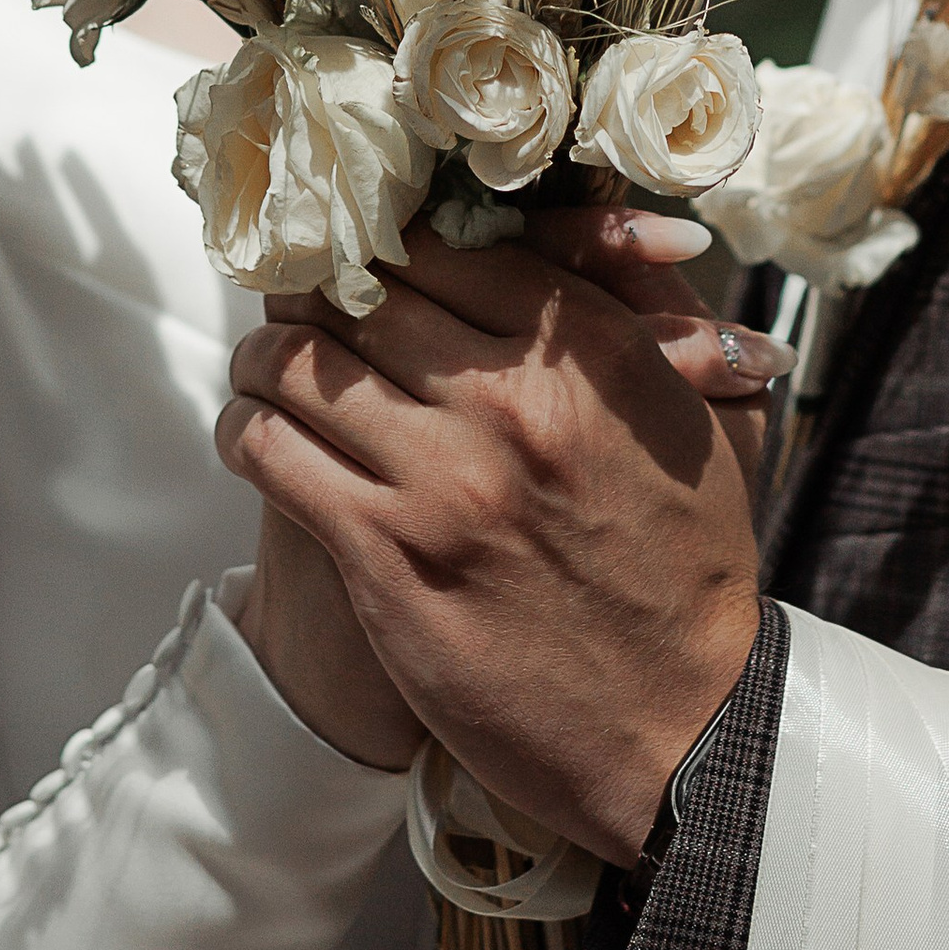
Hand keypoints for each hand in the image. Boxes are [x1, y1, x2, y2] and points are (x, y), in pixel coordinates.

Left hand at [216, 223, 771, 864]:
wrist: (684, 731)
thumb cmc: (691, 569)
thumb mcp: (707, 418)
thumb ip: (652, 309)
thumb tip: (602, 219)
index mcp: (589, 352)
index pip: (449, 242)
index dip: (390, 237)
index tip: (363, 245)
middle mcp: (510, 401)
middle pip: (361, 291)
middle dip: (316, 286)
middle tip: (297, 297)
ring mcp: (442, 483)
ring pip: (296, 362)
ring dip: (264, 353)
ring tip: (261, 364)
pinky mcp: (384, 560)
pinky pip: (270, 451)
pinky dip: (242, 426)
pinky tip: (248, 430)